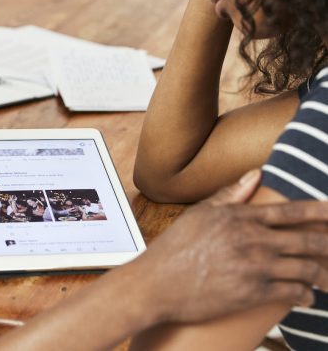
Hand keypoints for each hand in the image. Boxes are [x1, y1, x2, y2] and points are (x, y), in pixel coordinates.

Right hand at [138, 169, 327, 324]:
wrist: (158, 282)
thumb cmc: (176, 246)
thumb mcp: (200, 213)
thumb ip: (230, 193)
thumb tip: (256, 173)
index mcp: (239, 217)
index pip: (290, 212)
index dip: (318, 211)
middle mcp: (252, 239)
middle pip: (306, 240)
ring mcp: (254, 266)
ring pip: (305, 268)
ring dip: (322, 274)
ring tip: (327, 278)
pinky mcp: (253, 293)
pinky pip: (293, 293)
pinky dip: (306, 295)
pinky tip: (308, 296)